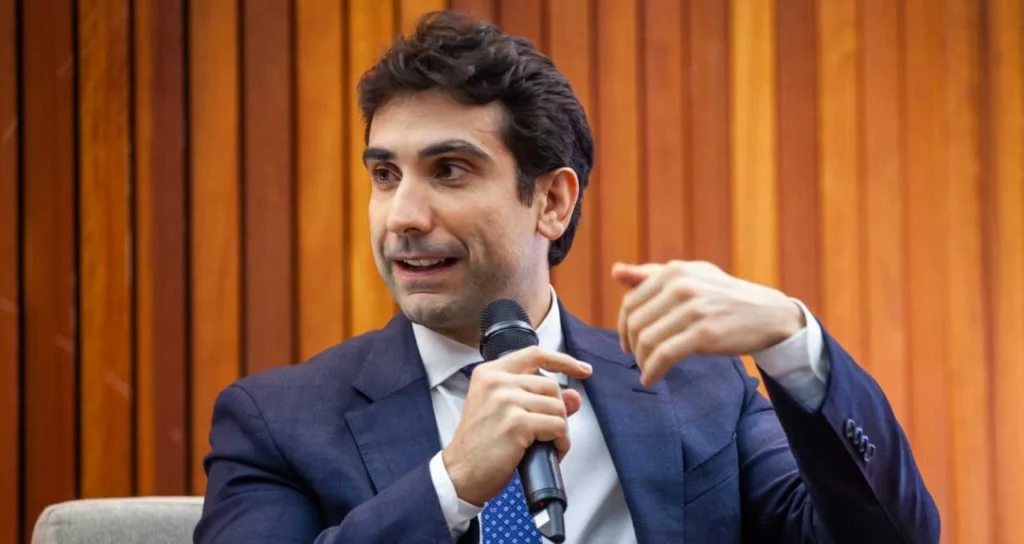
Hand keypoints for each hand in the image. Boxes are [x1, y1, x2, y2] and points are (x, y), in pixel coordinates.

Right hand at [442, 346, 592, 505]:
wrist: (460, 474)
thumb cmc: (480, 445)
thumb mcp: (503, 412)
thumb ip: (536, 399)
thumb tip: (574, 397)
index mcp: (490, 373)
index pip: (535, 354)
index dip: (564, 361)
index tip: (582, 369)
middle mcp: (496, 381)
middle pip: (551, 386)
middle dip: (558, 411)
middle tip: (550, 431)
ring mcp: (506, 401)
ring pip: (557, 407)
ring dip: (560, 429)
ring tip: (548, 444)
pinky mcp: (517, 423)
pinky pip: (557, 426)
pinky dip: (560, 442)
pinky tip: (550, 452)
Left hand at [613, 260, 804, 387]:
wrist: (769, 314)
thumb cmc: (725, 296)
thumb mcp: (691, 276)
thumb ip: (651, 275)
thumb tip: (615, 272)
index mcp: (674, 271)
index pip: (630, 302)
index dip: (623, 327)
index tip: (627, 343)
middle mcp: (681, 286)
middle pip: (636, 323)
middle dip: (632, 346)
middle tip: (639, 359)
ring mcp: (693, 309)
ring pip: (647, 340)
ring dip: (642, 361)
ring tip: (648, 370)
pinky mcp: (705, 333)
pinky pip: (665, 356)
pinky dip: (653, 371)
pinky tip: (652, 379)